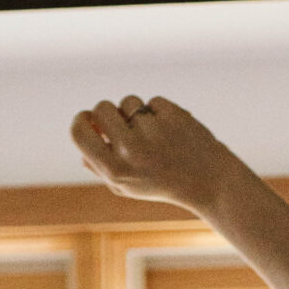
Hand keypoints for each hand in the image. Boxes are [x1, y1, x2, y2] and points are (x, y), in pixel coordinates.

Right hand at [70, 94, 229, 208]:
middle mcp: (130, 150)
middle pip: (102, 108)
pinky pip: (153, 102)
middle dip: (111, 112)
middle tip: (126, 125)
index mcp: (114, 170)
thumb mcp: (127, 186)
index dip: (82, 120)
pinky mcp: (171, 115)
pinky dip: (160, 112)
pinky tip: (172, 130)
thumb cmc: (163, 184)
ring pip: (129, 102)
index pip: (78, 131)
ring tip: (155, 133)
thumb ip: (101, 168)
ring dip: (137, 112)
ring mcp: (152, 131)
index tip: (90, 120)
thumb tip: (82, 148)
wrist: (209, 182)